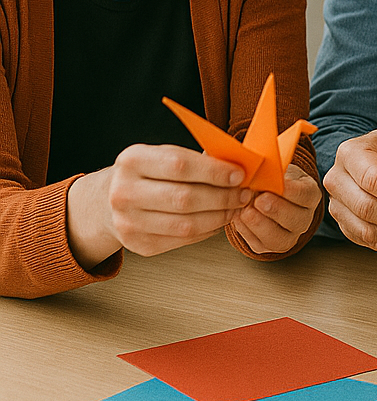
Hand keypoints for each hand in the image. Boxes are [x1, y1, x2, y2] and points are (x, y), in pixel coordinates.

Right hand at [67, 144, 250, 267]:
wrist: (109, 201)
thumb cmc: (148, 173)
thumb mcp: (163, 155)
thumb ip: (196, 159)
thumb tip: (238, 167)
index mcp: (133, 160)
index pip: (180, 165)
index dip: (214, 171)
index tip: (239, 174)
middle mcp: (124, 192)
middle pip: (184, 198)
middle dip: (222, 197)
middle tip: (243, 194)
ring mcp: (128, 222)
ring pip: (186, 224)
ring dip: (219, 217)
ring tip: (236, 207)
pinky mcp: (138, 245)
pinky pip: (182, 240)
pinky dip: (207, 231)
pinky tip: (219, 220)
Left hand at [231, 164, 322, 254]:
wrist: (269, 195)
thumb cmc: (276, 179)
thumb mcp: (280, 169)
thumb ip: (275, 170)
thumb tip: (262, 168)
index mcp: (310, 196)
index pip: (305, 195)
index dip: (291, 190)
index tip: (278, 183)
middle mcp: (304, 219)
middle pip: (293, 219)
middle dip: (274, 209)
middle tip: (259, 200)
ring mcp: (289, 236)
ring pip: (276, 237)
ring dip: (258, 223)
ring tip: (244, 209)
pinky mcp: (270, 247)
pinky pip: (258, 244)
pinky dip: (246, 231)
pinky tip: (239, 217)